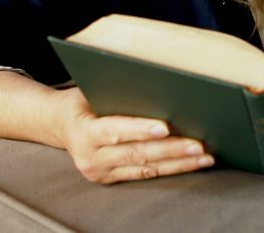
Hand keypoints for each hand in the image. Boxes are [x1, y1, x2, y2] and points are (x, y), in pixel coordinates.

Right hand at [55, 87, 213, 183]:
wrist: (59, 123)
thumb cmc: (83, 99)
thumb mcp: (92, 90)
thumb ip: (119, 92)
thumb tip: (159, 83)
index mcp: (83, 131)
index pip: (115, 130)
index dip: (140, 129)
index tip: (165, 127)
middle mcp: (90, 157)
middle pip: (136, 153)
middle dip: (170, 149)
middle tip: (198, 143)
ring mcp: (100, 172)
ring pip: (145, 168)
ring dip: (178, 162)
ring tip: (204, 155)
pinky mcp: (110, 179)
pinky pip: (145, 175)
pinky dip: (171, 168)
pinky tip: (193, 163)